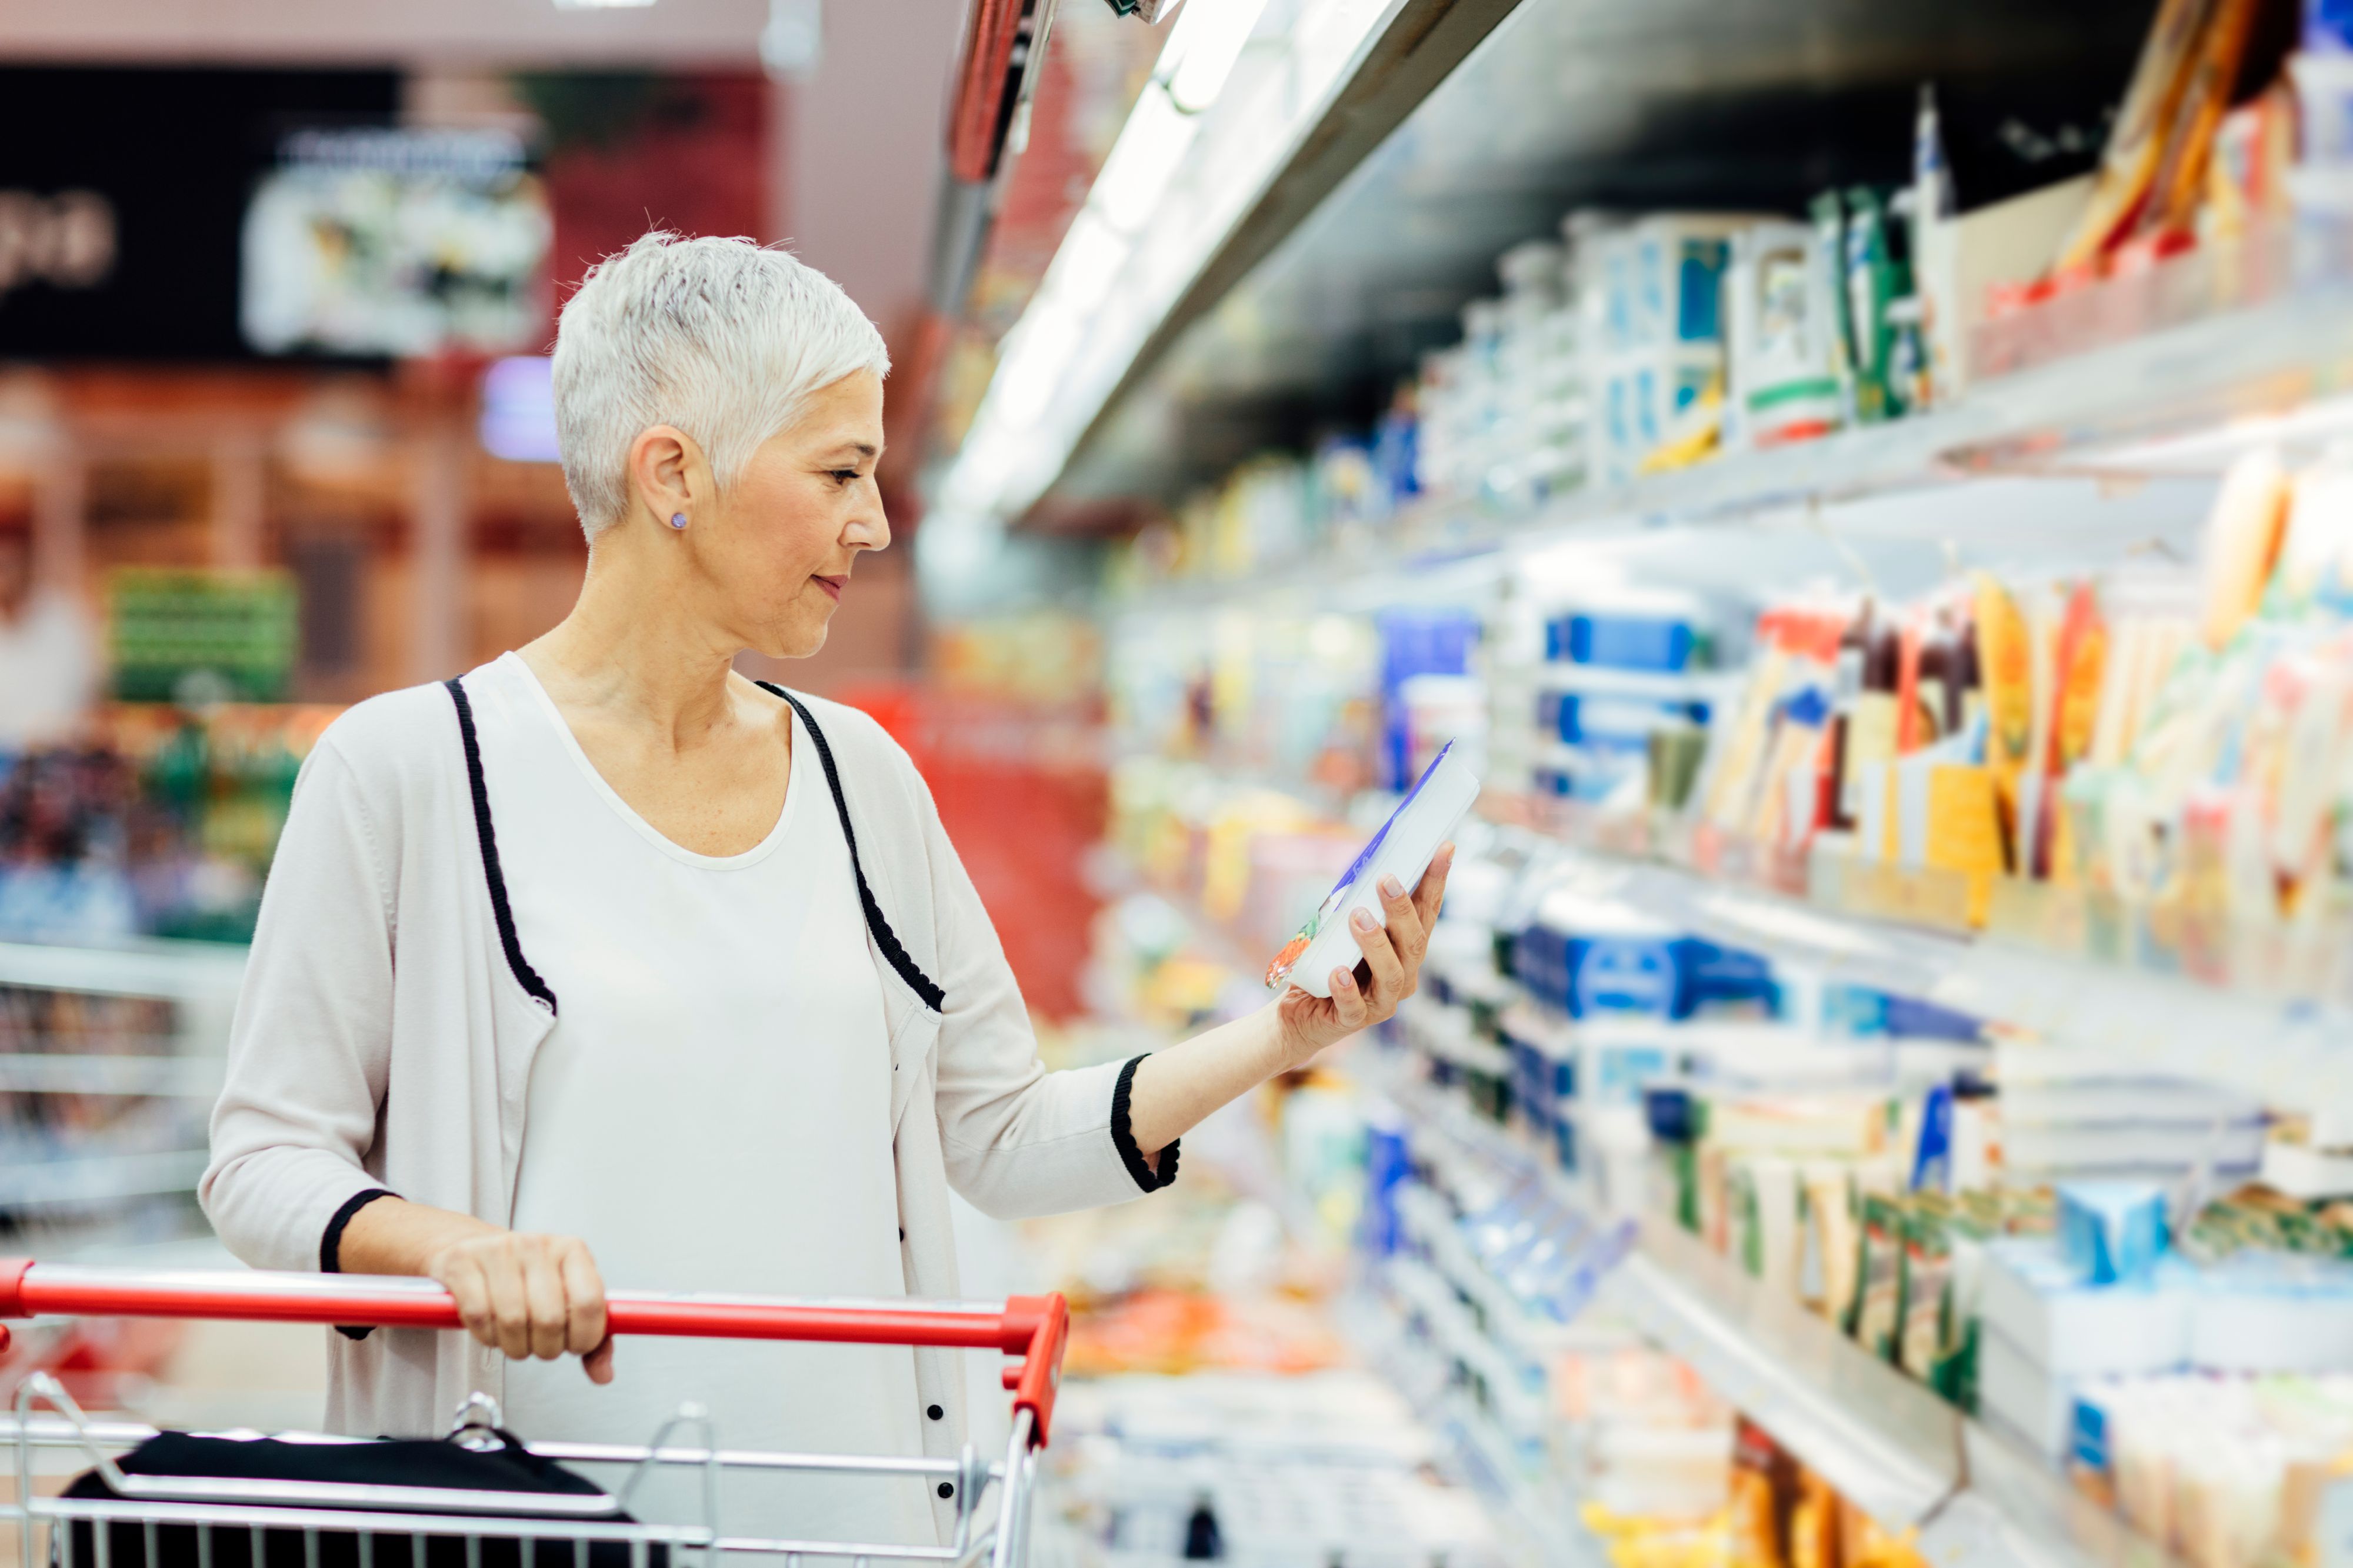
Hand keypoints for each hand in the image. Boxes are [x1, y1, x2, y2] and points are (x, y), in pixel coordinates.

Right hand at [425, 1230, 613, 1383]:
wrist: (475, 1249)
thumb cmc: (526, 1279)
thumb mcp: (567, 1298)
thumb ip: (593, 1338)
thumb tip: (603, 1374)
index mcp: (572, 1251)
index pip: (590, 1302)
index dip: (584, 1337)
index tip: (575, 1346)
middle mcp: (538, 1245)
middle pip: (550, 1319)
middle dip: (547, 1348)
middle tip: (541, 1345)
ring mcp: (499, 1251)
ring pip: (513, 1321)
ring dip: (515, 1346)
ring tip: (516, 1338)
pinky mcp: (463, 1263)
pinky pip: (479, 1316)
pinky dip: (486, 1336)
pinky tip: (491, 1329)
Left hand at [1274, 843, 1452, 1067]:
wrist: (1298, 1013)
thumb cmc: (1326, 963)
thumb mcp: (1341, 929)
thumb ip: (1357, 905)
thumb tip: (1364, 866)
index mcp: (1404, 949)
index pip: (1427, 912)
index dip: (1437, 881)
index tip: (1444, 847)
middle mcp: (1402, 975)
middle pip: (1414, 942)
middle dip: (1402, 909)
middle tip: (1385, 881)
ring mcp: (1381, 1001)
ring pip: (1392, 973)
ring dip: (1376, 943)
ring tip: (1357, 917)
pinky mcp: (1353, 1019)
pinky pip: (1354, 1006)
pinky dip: (1347, 988)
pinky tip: (1338, 972)